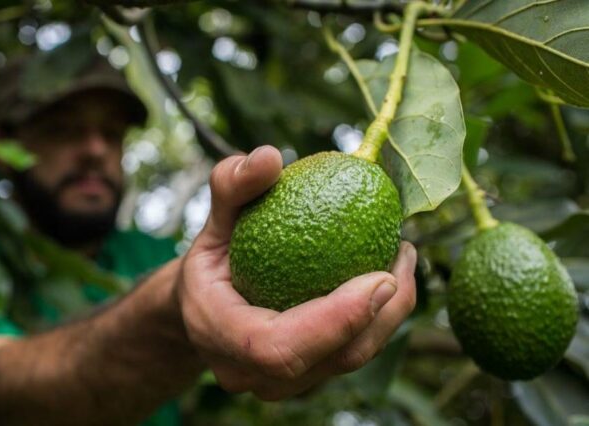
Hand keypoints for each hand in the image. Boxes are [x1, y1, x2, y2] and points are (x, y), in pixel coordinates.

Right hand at [177, 146, 416, 400]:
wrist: (204, 305)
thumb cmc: (213, 257)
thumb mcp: (215, 217)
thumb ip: (232, 186)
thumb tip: (269, 156)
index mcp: (218, 334)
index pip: (276, 347)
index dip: (332, 322)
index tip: (379, 276)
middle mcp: (248, 373)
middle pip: (328, 361)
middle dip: (379, 315)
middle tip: (403, 253)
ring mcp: (279, 383)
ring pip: (349, 362)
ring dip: (389, 314)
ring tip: (404, 257)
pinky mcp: (305, 378)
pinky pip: (351, 354)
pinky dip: (380, 317)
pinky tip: (392, 273)